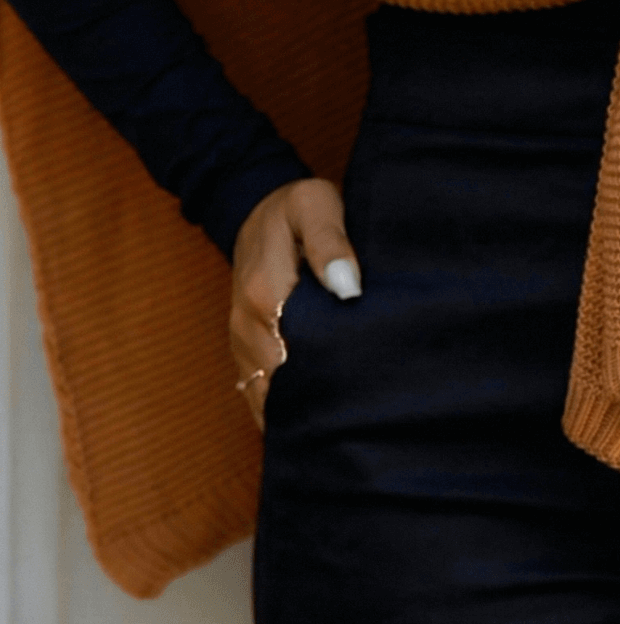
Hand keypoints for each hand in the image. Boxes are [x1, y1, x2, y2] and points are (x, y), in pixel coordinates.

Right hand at [229, 177, 360, 428]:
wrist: (255, 213)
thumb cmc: (294, 208)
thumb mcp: (315, 205)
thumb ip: (331, 242)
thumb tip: (348, 289)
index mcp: (264, 293)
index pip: (297, 351)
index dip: (336, 370)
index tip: (371, 377)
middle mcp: (246, 328)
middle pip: (286, 382)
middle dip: (327, 395)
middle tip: (373, 403)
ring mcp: (243, 346)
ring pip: (271, 398)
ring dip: (308, 407)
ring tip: (353, 416)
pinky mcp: (246, 356)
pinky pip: (261, 397)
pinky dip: (288, 411)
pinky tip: (322, 418)